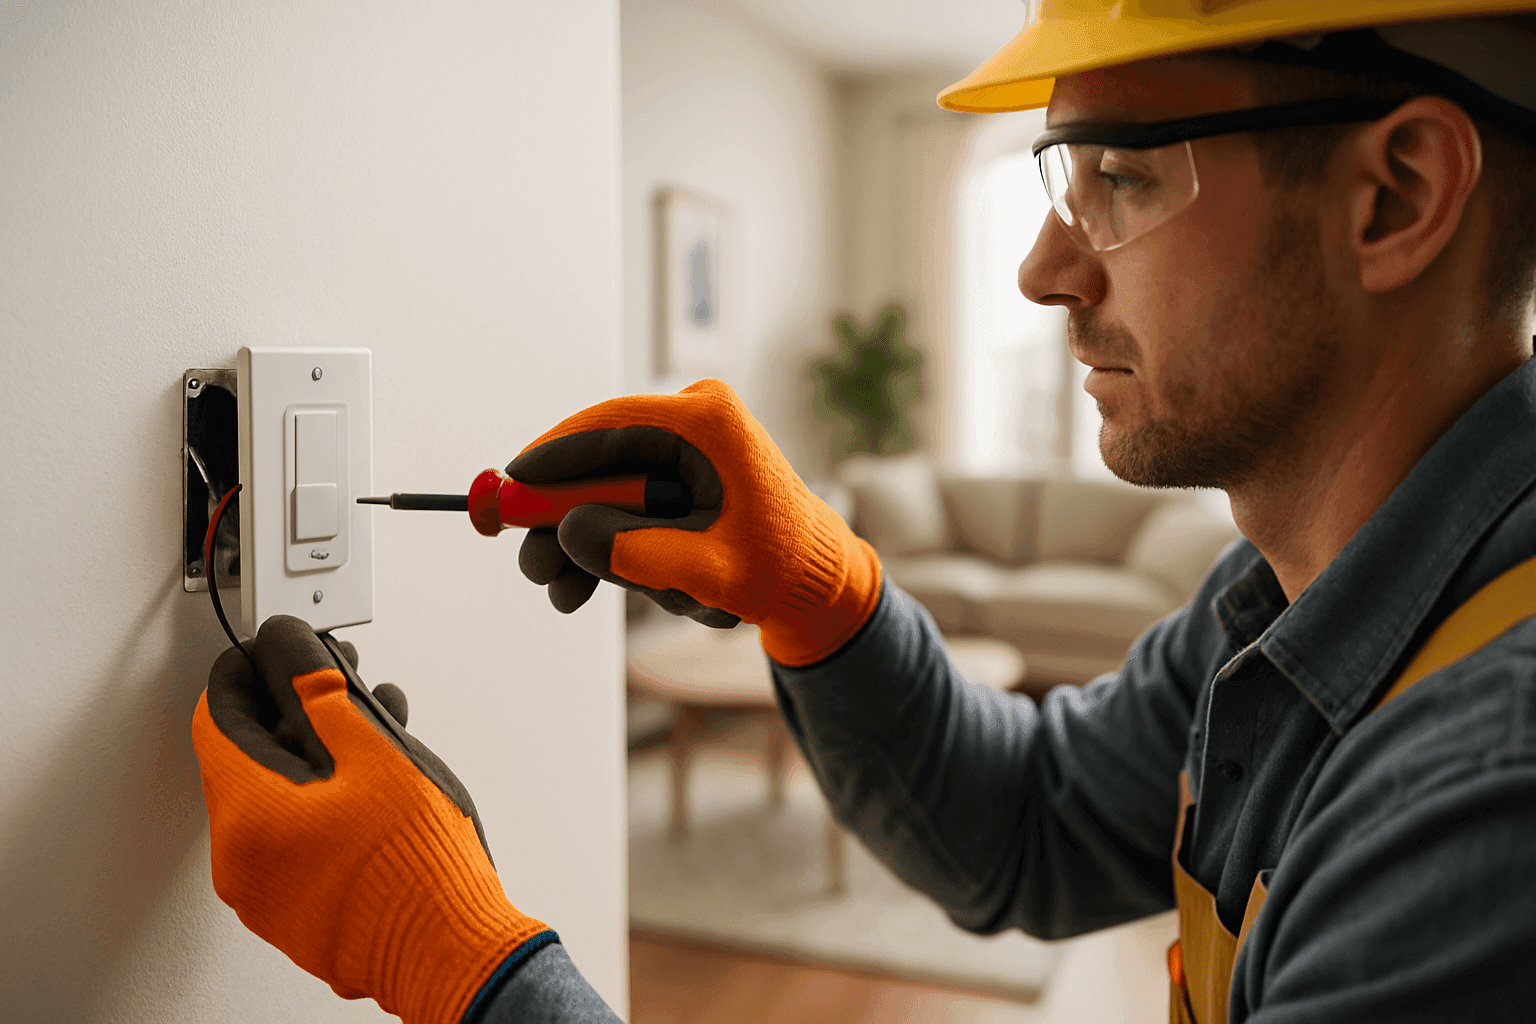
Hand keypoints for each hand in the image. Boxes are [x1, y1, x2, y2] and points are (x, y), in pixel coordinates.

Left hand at [191, 616, 552, 1023]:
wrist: (453, 951)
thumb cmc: (422, 867)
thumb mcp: (377, 753)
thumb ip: (319, 688)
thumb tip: (286, 644)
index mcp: (249, 815)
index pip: (218, 717)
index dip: (248, 671)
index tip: (274, 649)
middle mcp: (241, 859)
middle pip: (248, 754)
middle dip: (294, 707)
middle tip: (336, 678)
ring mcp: (265, 891)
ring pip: (277, 794)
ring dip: (318, 750)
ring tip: (374, 726)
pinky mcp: (295, 908)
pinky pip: (293, 834)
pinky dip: (323, 797)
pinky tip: (374, 779)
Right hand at [508, 378, 881, 666]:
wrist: (817, 585)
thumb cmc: (780, 570)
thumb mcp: (708, 571)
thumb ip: (636, 553)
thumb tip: (566, 532)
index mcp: (709, 422)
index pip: (610, 425)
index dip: (552, 457)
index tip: (507, 486)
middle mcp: (694, 423)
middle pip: (600, 462)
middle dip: (560, 519)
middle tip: (529, 565)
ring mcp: (686, 451)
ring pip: (608, 492)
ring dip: (584, 545)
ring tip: (567, 597)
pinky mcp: (681, 479)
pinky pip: (627, 507)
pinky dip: (610, 547)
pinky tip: (600, 590)